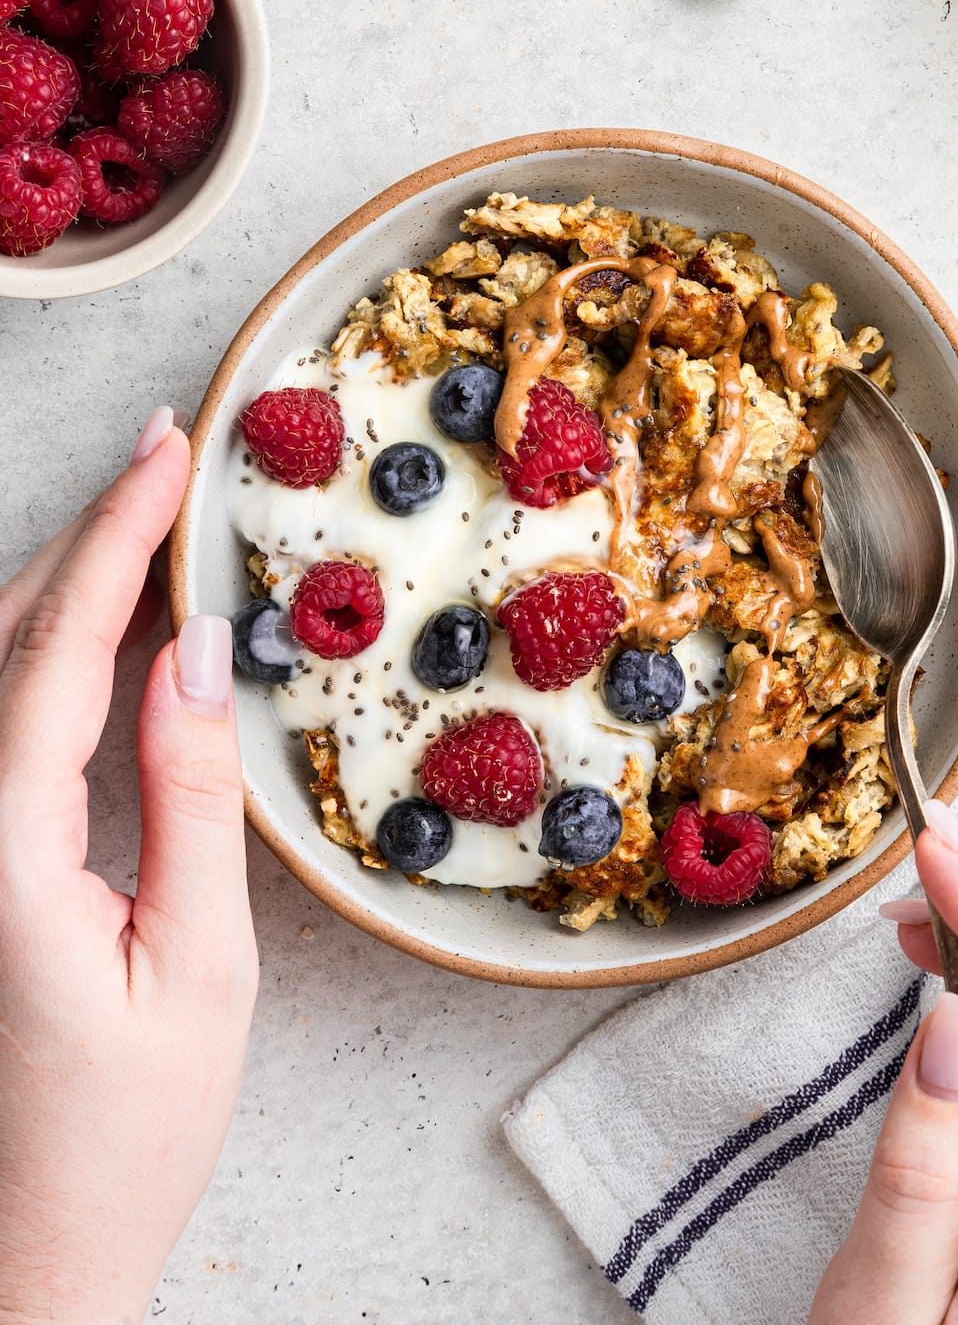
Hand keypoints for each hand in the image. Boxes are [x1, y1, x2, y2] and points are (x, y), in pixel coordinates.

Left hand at [0, 409, 257, 1324]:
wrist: (29, 1255)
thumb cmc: (120, 1135)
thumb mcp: (196, 967)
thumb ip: (189, 797)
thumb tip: (197, 654)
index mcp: (0, 850)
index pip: (55, 649)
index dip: (118, 536)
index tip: (169, 454)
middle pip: (6, 637)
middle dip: (90, 532)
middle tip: (166, 454)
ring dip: (64, 580)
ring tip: (145, 516)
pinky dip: (47, 649)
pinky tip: (99, 628)